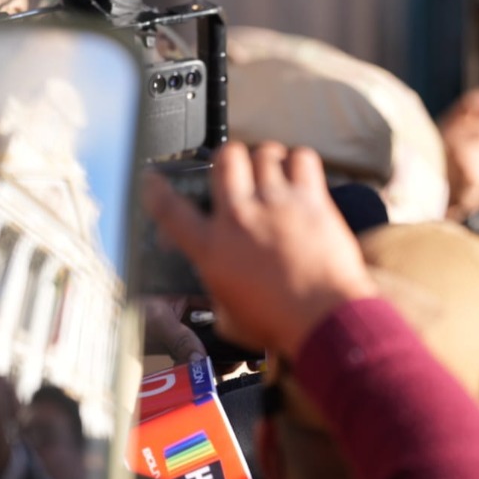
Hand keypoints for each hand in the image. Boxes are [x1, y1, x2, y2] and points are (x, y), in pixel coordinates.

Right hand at [141, 142, 378, 358]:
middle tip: (238, 172)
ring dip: (266, 160)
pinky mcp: (311, 200)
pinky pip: (302, 158)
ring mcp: (276, 204)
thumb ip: (218, 295)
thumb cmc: (281, 325)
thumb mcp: (230, 318)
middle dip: (229, 160)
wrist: (324, 319)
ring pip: (264, 153)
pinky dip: (300, 161)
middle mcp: (240, 217)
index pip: (170, 208)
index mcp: (212, 248)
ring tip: (273, 173)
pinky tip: (301, 176)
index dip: (156, 189)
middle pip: (225, 159)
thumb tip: (220, 290)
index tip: (154, 180)